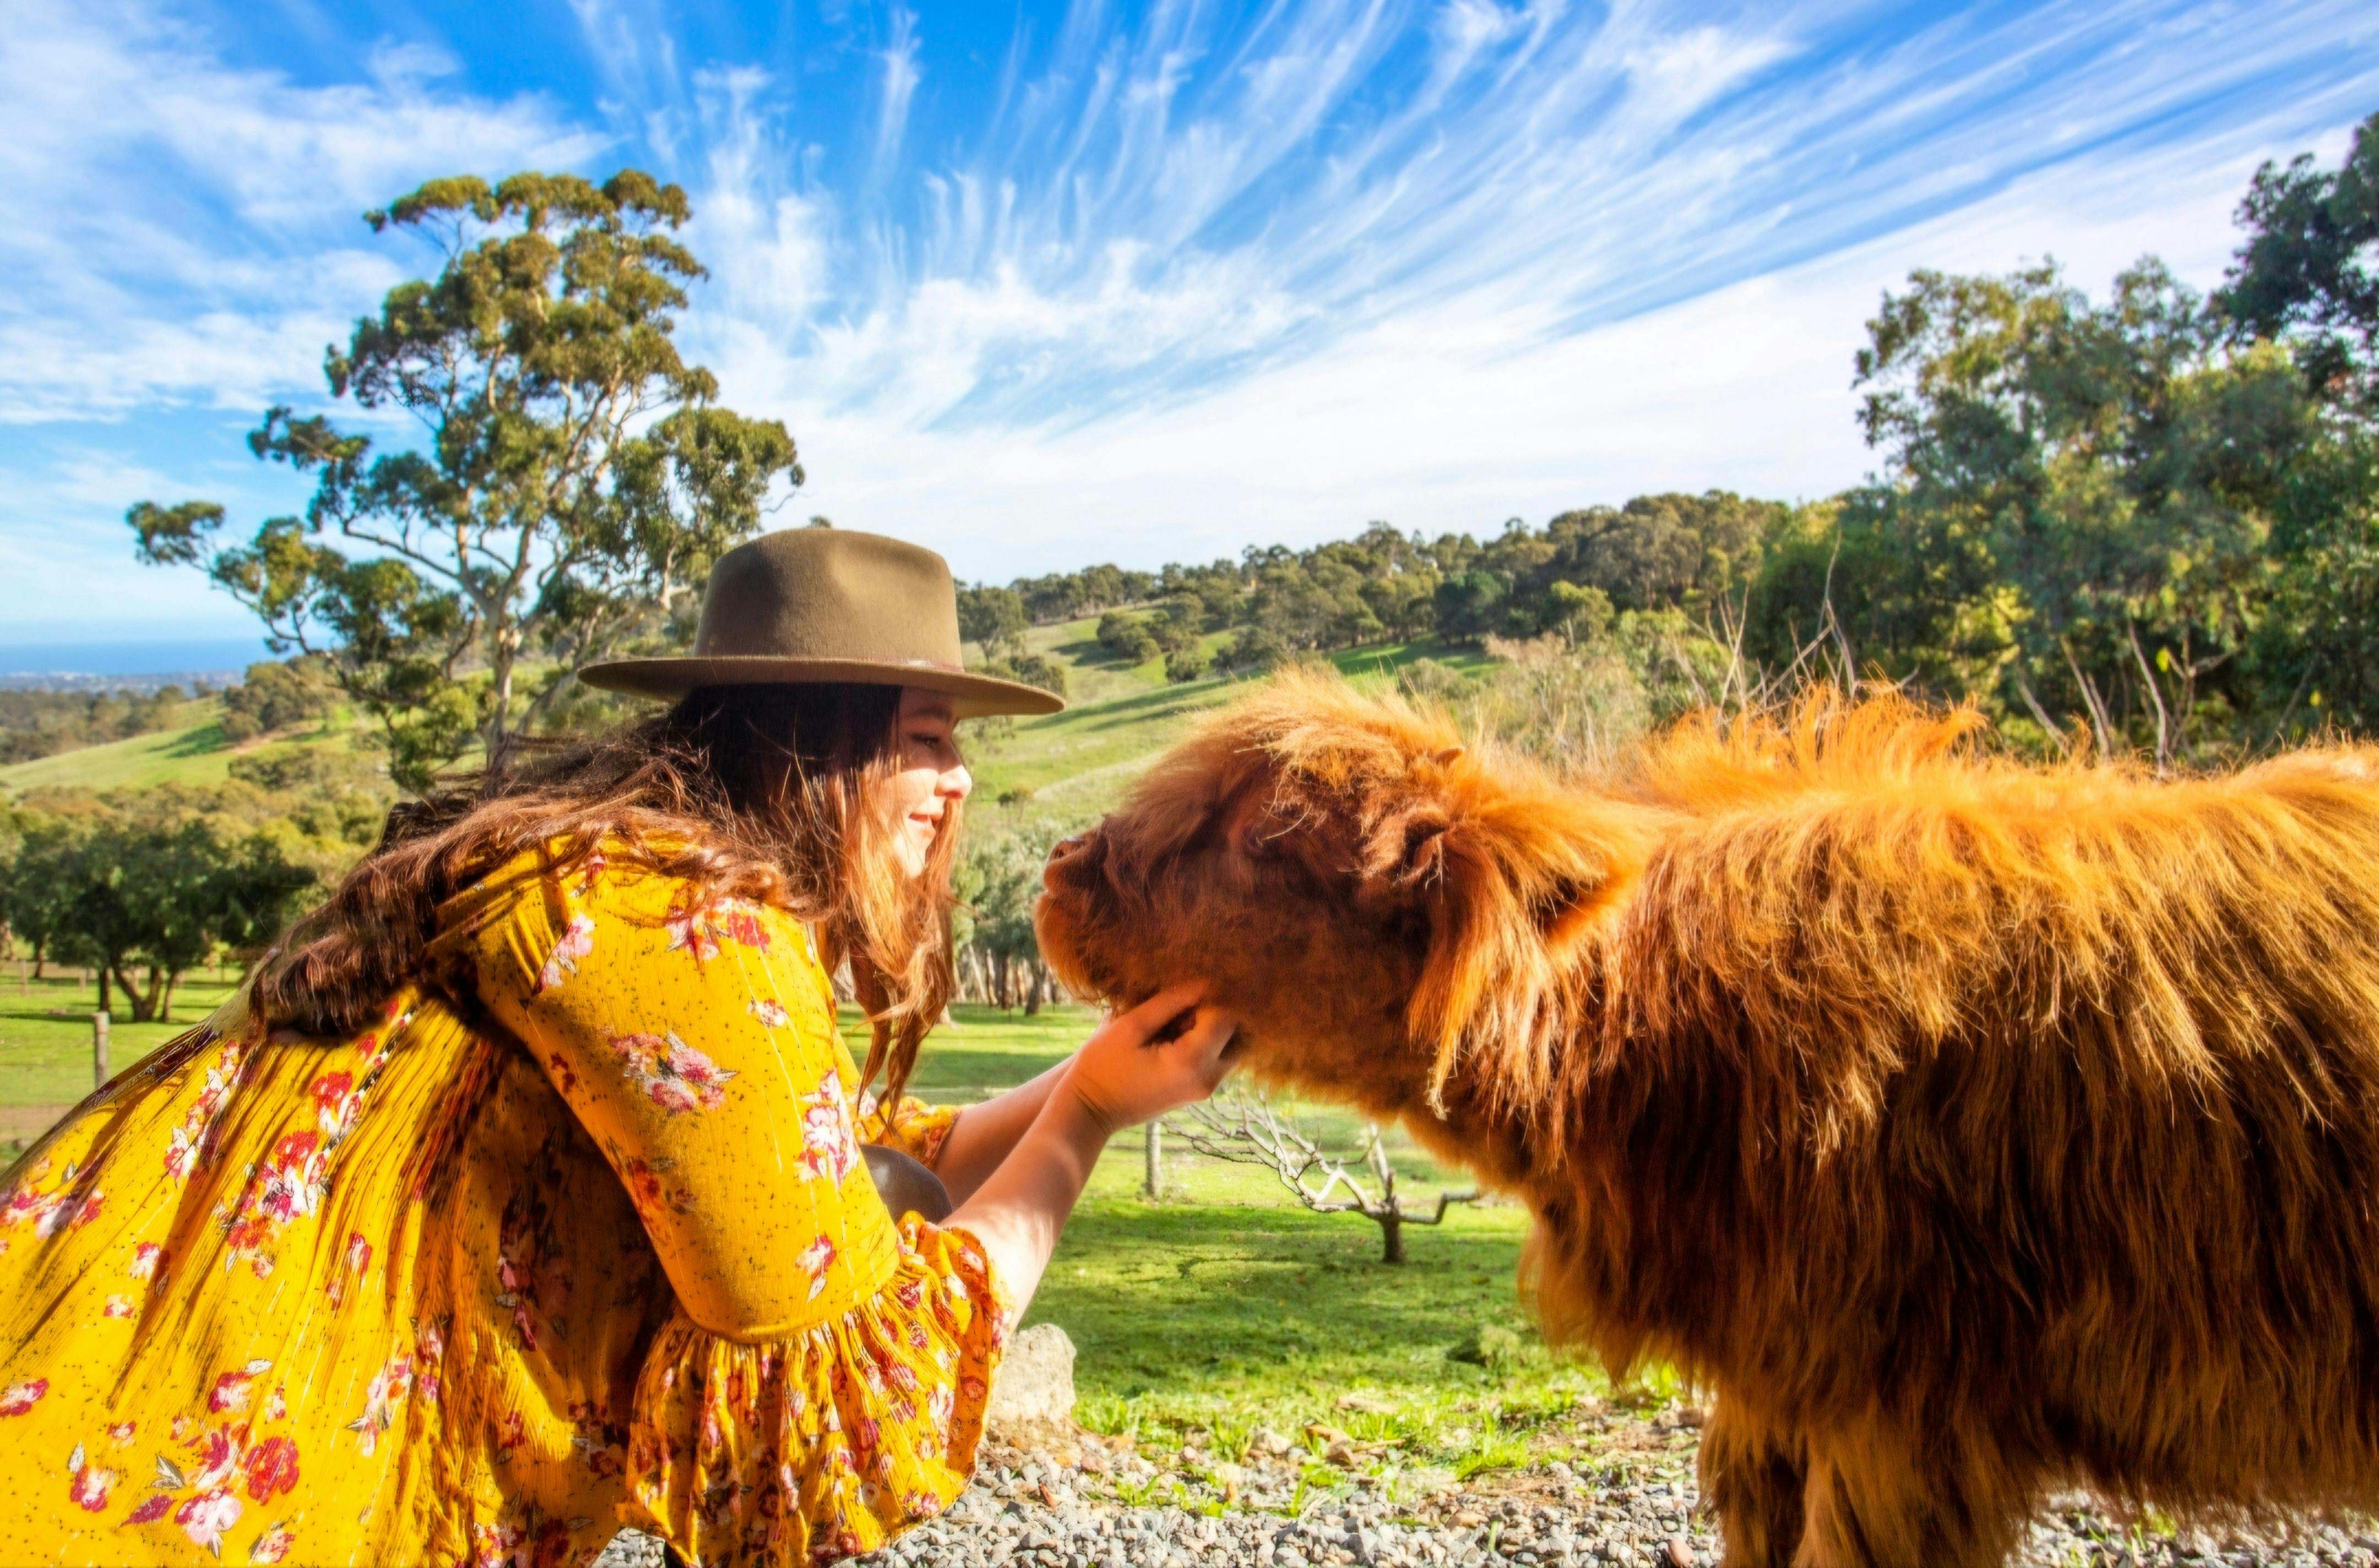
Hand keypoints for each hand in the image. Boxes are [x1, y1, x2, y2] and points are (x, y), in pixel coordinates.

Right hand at [1060, 982, 1237, 1135]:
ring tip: (1180, 1016)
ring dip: (1215, 1025)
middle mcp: (1208, 1079)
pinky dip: (1209, 1040)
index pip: (1225, 1015)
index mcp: (1190, 1062)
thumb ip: (1169, 1002)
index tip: (1191, 980)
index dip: (1212, 993)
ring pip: (1233, 1045)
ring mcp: (1207, 1089)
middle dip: (1218, 1009)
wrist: (1090, 1110)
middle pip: (1239, 1032)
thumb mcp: (1130, 1026)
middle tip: (1186, 999)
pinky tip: (1179, 1031)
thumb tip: (1203, 981)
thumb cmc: (1102, 1065)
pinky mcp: (1201, 1090)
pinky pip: (1220, 1057)